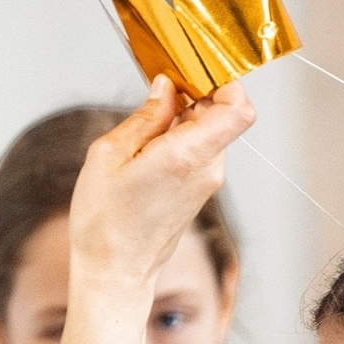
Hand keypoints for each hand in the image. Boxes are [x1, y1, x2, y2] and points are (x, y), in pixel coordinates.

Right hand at [67, 77, 255, 290]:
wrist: (114, 274)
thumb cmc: (105, 223)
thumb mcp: (109, 155)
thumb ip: (144, 117)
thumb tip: (166, 88)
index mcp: (187, 156)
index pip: (239, 109)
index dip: (225, 82)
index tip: (194, 70)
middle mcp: (206, 170)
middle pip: (223, 114)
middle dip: (195, 93)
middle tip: (159, 87)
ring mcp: (206, 184)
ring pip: (210, 132)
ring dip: (184, 117)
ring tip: (145, 121)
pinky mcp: (198, 193)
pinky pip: (199, 152)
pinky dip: (180, 138)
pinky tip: (148, 144)